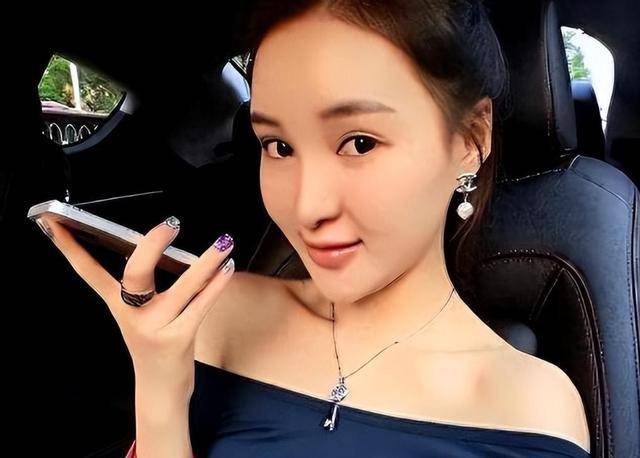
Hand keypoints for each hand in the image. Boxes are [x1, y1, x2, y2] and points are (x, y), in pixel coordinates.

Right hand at [40, 215, 234, 393]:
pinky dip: (217, 284)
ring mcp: (155, 328)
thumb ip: (145, 284)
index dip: (70, 247)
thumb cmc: (154, 341)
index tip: (54, 221)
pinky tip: (227, 267)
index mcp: (117, 304)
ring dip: (207, 262)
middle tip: (172, 223)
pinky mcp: (178, 339)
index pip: (87, 271)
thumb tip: (162, 242)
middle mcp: (132, 315)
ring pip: (183, 287)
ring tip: (224, 241)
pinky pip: (202, 305)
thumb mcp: (139, 314)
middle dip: (152, 245)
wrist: (160, 389)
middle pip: (136, 274)